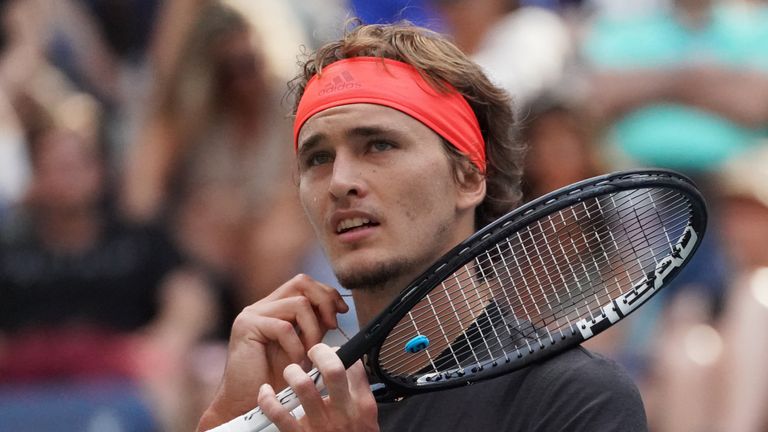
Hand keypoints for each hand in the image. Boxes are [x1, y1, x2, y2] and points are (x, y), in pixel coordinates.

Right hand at [198, 274, 348, 429]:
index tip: (343, 310)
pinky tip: (296, 363)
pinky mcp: (246, 326)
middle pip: (302, 283)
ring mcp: (252, 313)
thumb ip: (315, 325)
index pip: (304, 284)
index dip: (327, 293)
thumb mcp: (303, 346)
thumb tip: (337, 308)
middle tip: (333, 326)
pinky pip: (284, 327)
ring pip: (299, 304)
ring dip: (313, 331)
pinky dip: (297, 347)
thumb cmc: (275, 381)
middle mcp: (262, 306)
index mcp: (275, 307)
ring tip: (310, 355)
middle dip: (325, 302)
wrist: (247, 404)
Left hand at [258, 344, 378, 431]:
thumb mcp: (366, 421)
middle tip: (312, 352)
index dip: (339, 353)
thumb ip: (358, 396)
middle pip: (333, 370)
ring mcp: (320, 426)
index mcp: (362, 407)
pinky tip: (266, 392)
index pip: (354, 367)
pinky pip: (278, 413)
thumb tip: (346, 367)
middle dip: (320, 353)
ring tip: (292, 372)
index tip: (330, 353)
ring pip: (303, 386)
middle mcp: (343, 414)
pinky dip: (267, 399)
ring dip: (293, 373)